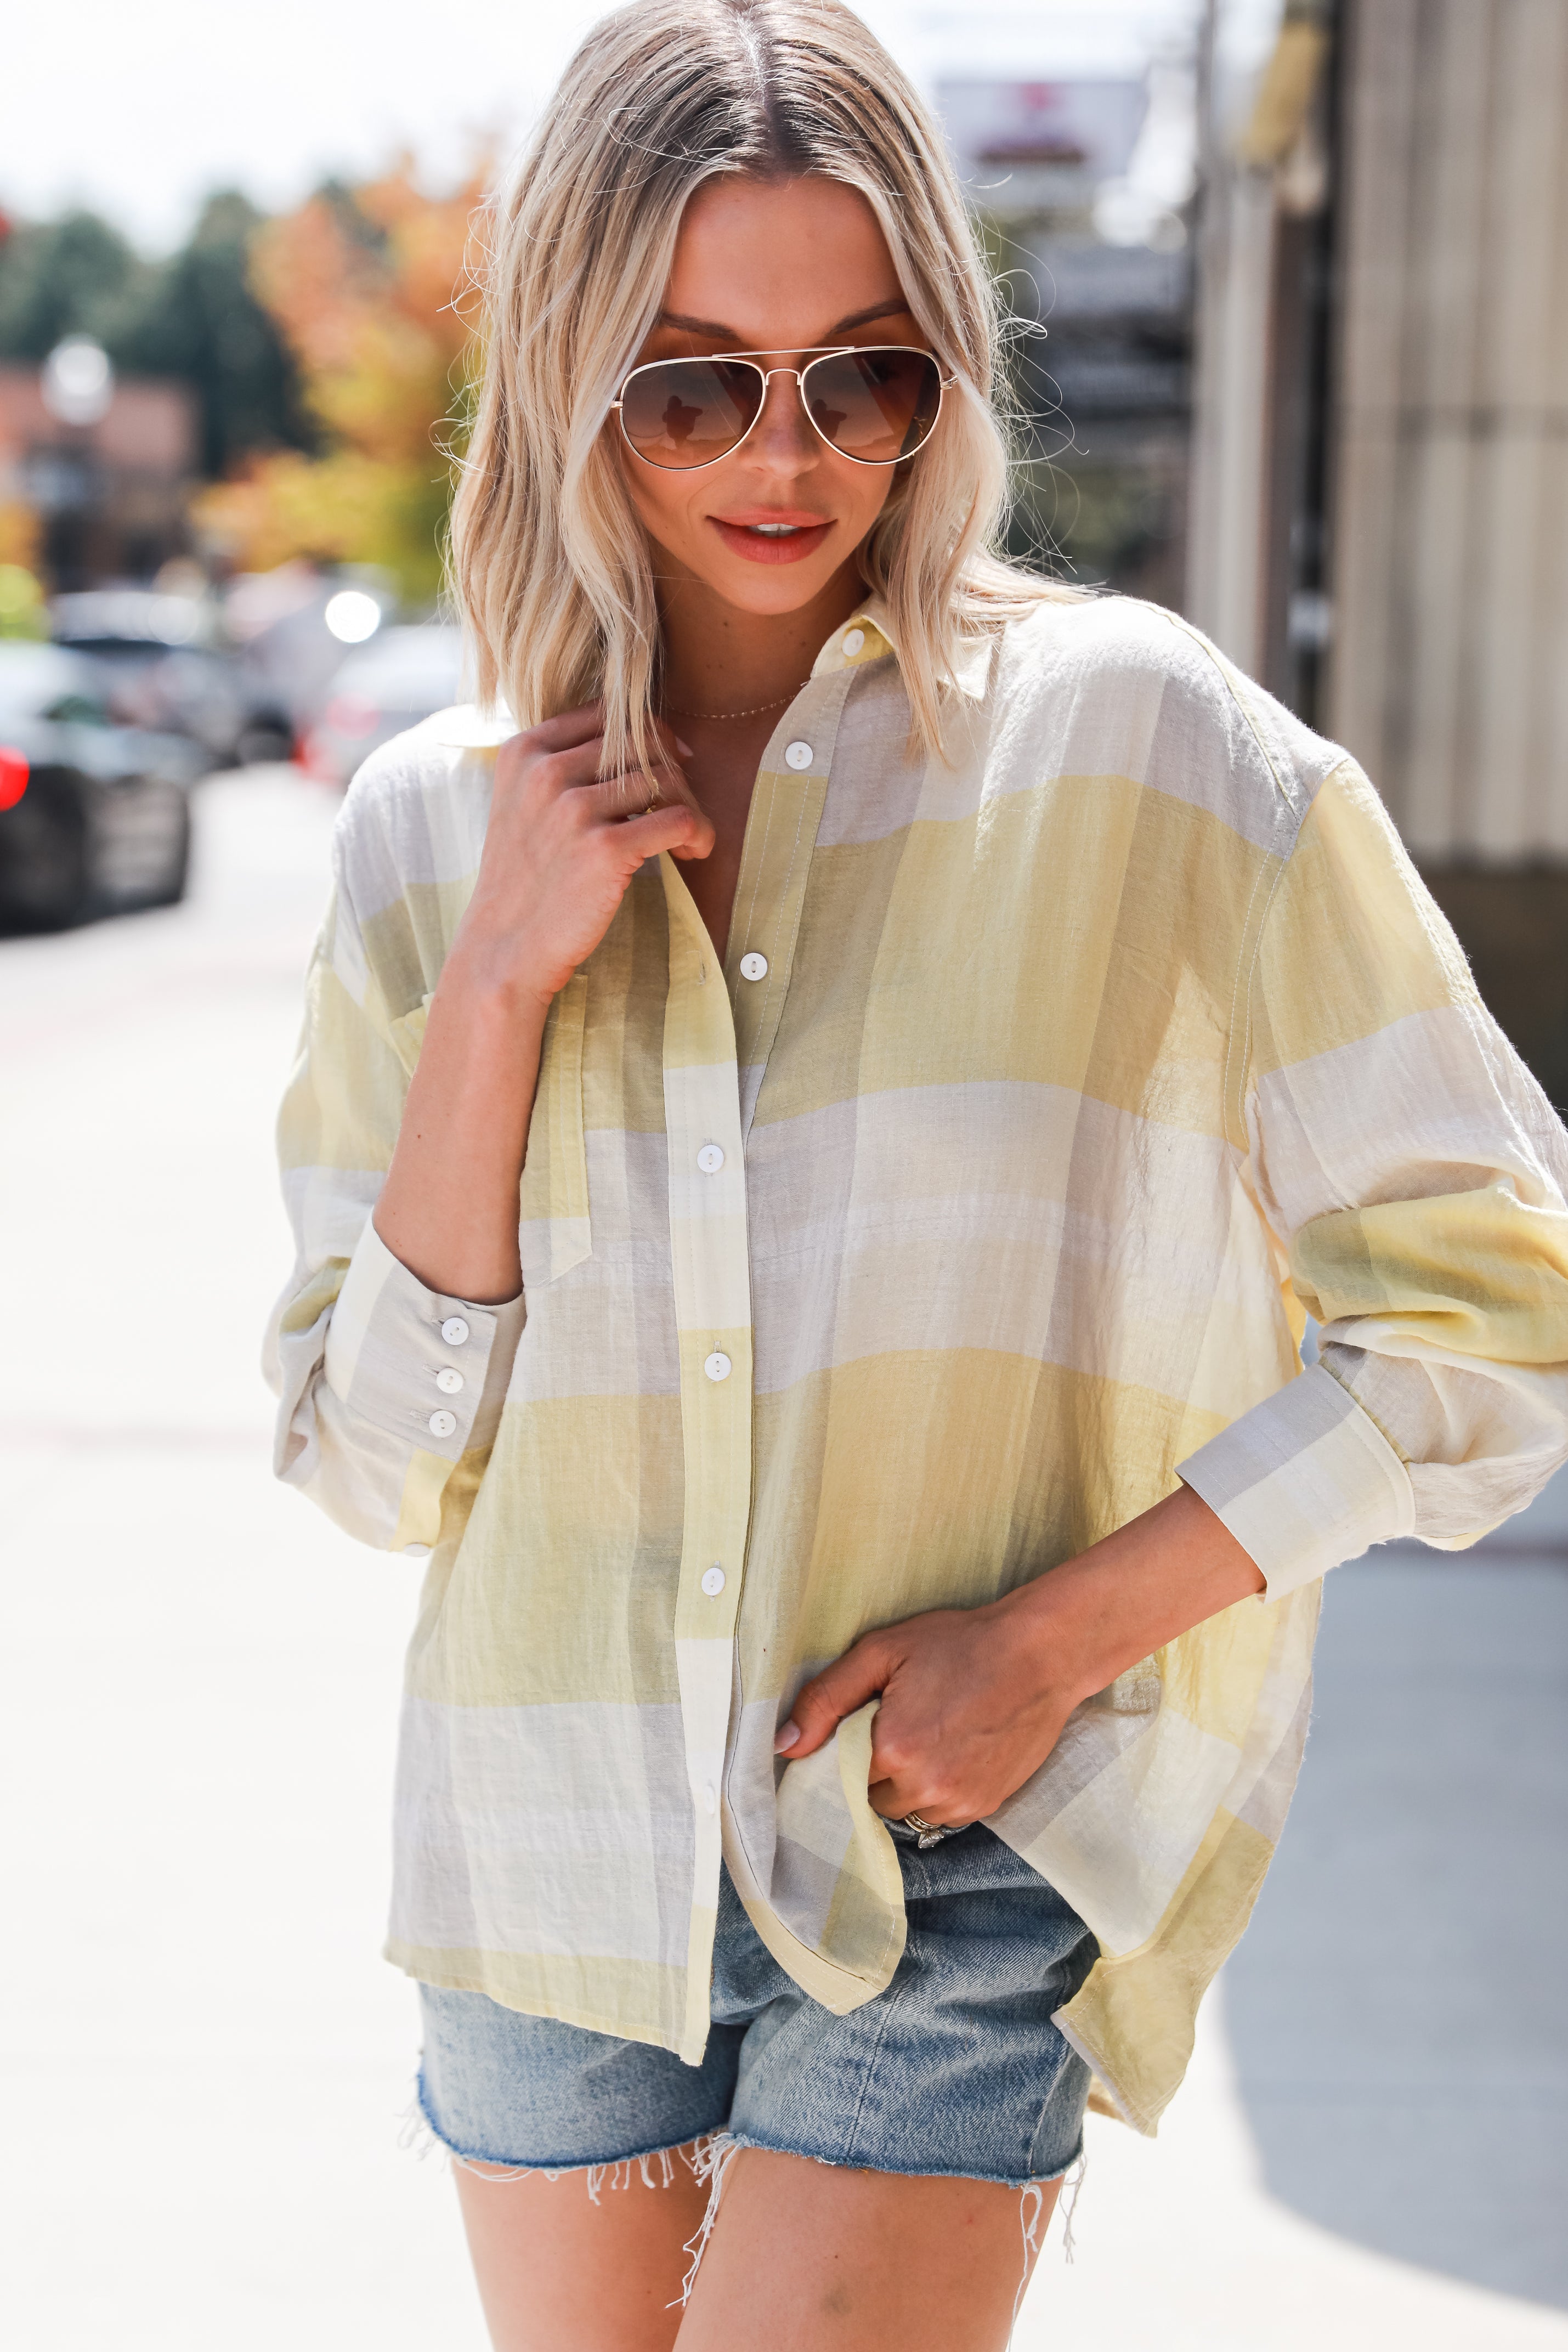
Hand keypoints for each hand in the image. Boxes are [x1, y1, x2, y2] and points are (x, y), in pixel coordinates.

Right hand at [449, 703, 713, 1012]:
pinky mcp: (605, 849)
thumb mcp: (521, 805)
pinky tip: (692, 853)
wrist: (503, 949)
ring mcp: (575, 809)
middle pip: (643, 742)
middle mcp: (547, 773)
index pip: (608, 713)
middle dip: (675, 773)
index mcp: (525, 752)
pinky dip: (698, 833)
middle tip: (680, 808)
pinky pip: (679, 819)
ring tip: (687, 839)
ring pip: (667, 779)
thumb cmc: (523, 881)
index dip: (650, 733)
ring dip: (690, 807)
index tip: (670, 761)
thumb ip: (559, 766)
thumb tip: (638, 739)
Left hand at [775, 1593, 1080, 1825]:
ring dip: (906, 1785)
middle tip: (899, 1724)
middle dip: (875, 1769)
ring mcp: (960, 1802)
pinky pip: (942, 1814)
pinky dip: (939, 1790)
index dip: (847, 1751)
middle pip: (870, 1799)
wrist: (1041, 1654)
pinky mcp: (986, 1806)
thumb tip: (784, 1746)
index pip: (839, 1777)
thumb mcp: (883, 1651)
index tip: (861, 1729)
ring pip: (906, 1811)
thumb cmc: (961, 1644)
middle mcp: (926, 1788)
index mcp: (893, 1750)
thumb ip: (826, 1699)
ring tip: (929, 1736)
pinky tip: (953, 1750)